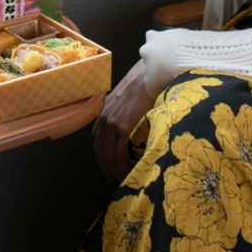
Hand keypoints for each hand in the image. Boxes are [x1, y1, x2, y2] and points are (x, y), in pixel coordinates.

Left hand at [93, 60, 158, 183]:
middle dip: (106, 166)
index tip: (110, 165)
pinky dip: (121, 164)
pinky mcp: (121, 125)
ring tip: (122, 180)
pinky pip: (118, 151)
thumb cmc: (147, 82)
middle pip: (100, 149)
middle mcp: (104, 116)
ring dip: (112, 169)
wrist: (153, 72)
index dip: (103, 154)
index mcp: (105, 110)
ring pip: (107, 153)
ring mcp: (111, 121)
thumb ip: (127, 110)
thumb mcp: (130, 96)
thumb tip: (134, 123)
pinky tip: (127, 172)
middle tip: (114, 179)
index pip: (98, 139)